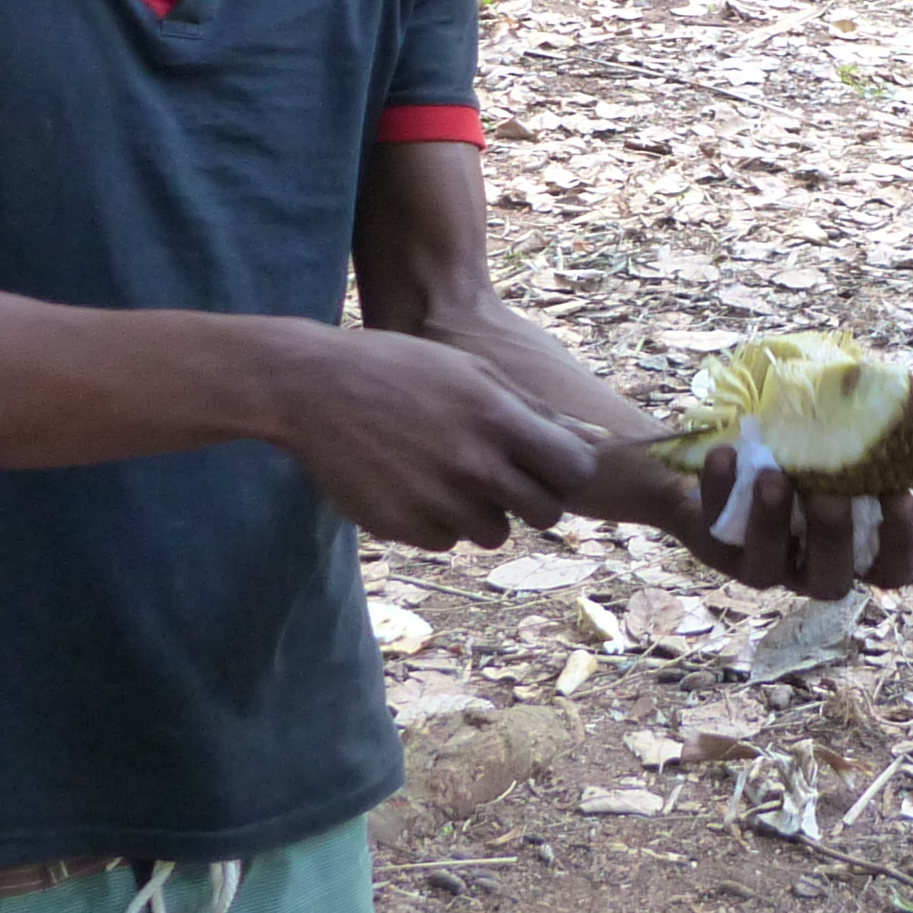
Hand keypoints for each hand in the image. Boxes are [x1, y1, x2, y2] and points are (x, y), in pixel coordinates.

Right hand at [273, 330, 597, 552]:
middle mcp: (474, 466)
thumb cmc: (402, 369)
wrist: (313, 388)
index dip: (566, 471)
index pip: (574, 471)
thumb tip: (598, 441)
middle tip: (502, 476)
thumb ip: (537, 412)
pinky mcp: (404, 527)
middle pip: (544, 515)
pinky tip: (413, 485)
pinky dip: (438, 522)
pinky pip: (445, 542)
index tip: (548, 464)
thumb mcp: (474, 372)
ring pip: (493, 534)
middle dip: (532, 500)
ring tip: (448, 475)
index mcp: (498, 419)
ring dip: (482, 513)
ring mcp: (438, 501)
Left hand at [683, 450, 912, 597]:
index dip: (899, 542)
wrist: (723, 463)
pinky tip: (725, 455)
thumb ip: (857, 428)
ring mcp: (760, 566)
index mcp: (848, 548)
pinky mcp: (714, 550)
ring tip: (771, 476)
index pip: (890, 570)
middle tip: (829, 496)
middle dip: (832, 537)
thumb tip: (887, 390)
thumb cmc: (796, 451)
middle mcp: (807, 569)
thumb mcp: (828, 439)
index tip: (897, 495)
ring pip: (767, 567)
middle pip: (831, 582)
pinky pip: (715, 532)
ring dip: (771, 521)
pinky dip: (719, 491)